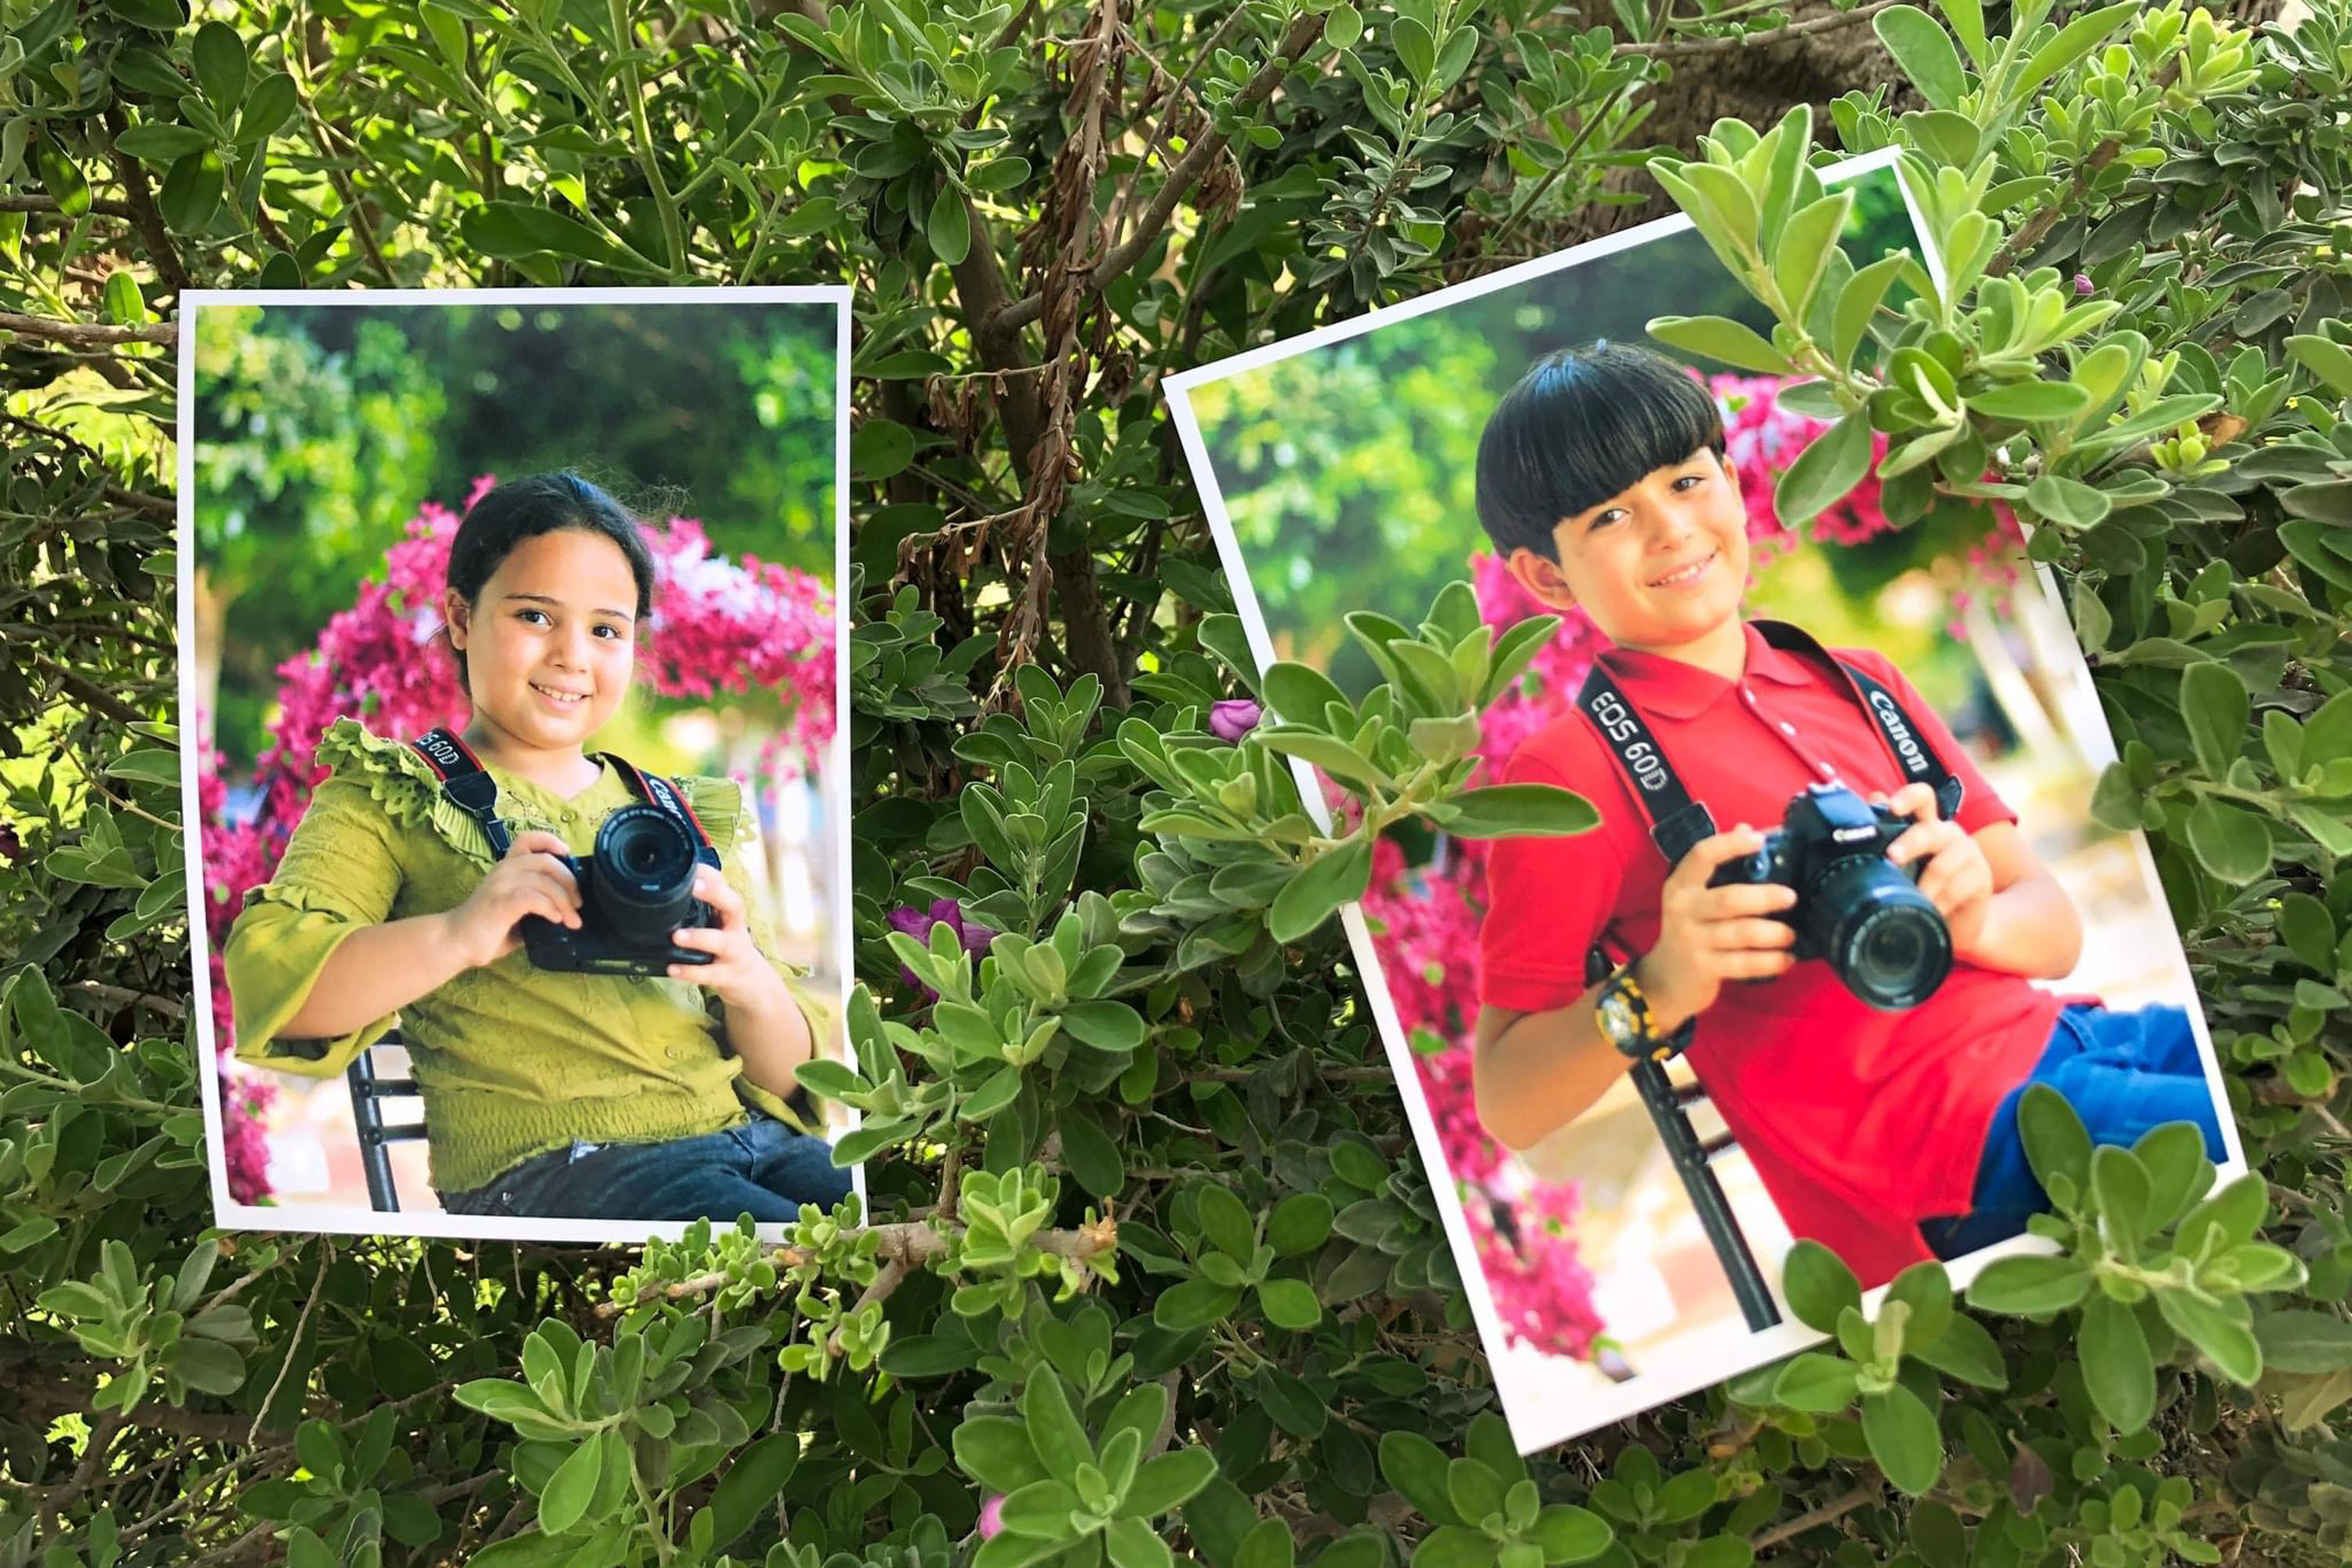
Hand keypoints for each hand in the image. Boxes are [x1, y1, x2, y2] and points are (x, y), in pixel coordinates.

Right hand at [442, 829, 578, 968]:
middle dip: (570, 882)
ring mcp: (500, 884)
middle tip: (579, 904)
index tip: (568, 854)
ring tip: (572, 921)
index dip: (550, 841)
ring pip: (544, 881)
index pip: (528, 839)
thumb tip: (570, 908)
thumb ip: (539, 902)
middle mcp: (504, 869)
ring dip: (565, 901)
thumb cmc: (489, 929)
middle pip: (547, 861)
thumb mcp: (519, 911)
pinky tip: (555, 920)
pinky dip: (549, 907)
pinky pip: (533, 897)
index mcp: (507, 867)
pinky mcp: (500, 902)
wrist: (455, 943)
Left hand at [667, 864, 786, 1010]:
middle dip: (716, 894)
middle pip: (733, 905)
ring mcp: (735, 952)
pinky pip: (710, 974)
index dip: (709, 874)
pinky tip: (673, 969)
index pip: (724, 885)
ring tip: (677, 936)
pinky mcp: (729, 976)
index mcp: (729, 912)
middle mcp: (735, 928)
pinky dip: (691, 972)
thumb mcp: (720, 925)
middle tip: (694, 886)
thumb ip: (700, 910)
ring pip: (721, 942)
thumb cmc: (728, 947)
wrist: (754, 982)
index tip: (692, 865)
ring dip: (700, 937)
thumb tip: (664, 893)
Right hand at [1633, 824, 1800, 1033]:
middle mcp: (1683, 909)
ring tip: (1791, 934)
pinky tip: (1787, 959)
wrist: (1666, 978)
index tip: (1759, 840)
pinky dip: (1770, 961)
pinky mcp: (1704, 968)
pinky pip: (1744, 964)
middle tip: (1791, 897)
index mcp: (1681, 885)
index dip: (1730, 844)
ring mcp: (1692, 940)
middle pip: (1729, 899)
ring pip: (1741, 933)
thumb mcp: (1696, 896)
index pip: (1702, 855)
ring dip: (1773, 933)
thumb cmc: (1691, 928)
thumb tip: (1748, 827)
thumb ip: (1719, 864)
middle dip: (1765, 897)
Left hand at [1875, 782, 1994, 958]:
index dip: (1909, 798)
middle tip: (1892, 857)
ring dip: (1923, 887)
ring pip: (1942, 865)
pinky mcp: (1982, 876)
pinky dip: (1940, 903)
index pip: (1922, 799)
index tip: (1893, 807)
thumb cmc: (1922, 887)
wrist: (1957, 920)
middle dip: (1910, 843)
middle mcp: (1948, 834)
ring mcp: (1968, 853)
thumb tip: (1873, 799)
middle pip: (1930, 831)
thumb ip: (1887, 836)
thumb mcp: (1901, 866)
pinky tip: (1931, 911)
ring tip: (1910, 901)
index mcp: (1926, 825)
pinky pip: (1957, 889)